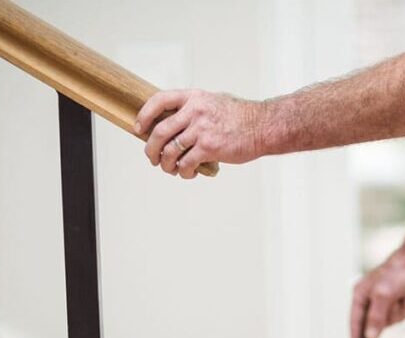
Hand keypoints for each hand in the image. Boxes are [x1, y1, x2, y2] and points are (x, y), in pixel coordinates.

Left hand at [135, 89, 265, 178]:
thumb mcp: (214, 102)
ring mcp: (202, 130)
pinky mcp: (210, 148)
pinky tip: (189, 173)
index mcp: (194, 97)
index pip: (159, 100)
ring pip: (170, 151)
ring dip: (165, 164)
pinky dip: (183, 172)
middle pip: (159, 131)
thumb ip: (194, 109)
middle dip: (150, 149)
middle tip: (152, 157)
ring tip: (169, 169)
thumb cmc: (242, 117)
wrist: (264, 127)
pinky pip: (186, 163)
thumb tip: (174, 123)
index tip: (139, 129)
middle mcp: (195, 111)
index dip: (144, 115)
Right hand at [350, 255, 404, 337]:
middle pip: (381, 324)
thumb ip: (376, 317)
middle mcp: (372, 299)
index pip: (355, 323)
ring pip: (397, 319)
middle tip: (397, 300)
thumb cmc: (397, 272)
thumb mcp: (383, 295)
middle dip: (394, 314)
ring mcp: (387, 301)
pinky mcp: (401, 300)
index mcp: (360, 295)